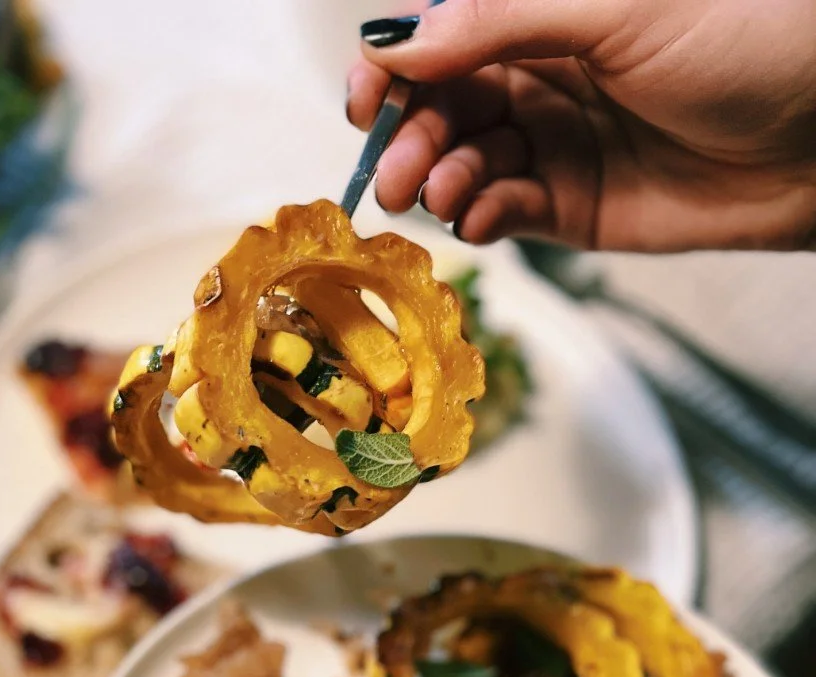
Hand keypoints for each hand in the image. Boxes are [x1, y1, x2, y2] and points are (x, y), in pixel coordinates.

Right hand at [348, 0, 815, 250]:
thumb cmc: (749, 38)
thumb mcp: (616, 6)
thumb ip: (501, 20)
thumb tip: (399, 36)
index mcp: (547, 13)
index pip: (446, 38)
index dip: (395, 67)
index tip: (366, 95)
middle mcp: (545, 76)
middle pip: (443, 108)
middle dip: (408, 137)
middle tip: (394, 168)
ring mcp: (558, 145)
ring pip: (465, 166)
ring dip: (439, 182)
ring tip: (443, 193)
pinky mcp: (576, 210)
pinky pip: (507, 214)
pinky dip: (481, 218)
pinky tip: (479, 216)